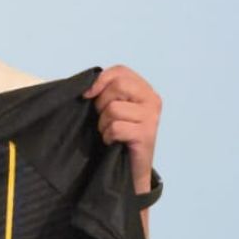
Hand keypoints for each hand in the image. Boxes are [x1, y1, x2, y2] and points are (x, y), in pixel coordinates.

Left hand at [82, 65, 160, 190]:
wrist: (131, 168)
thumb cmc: (119, 136)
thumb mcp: (114, 107)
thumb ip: (106, 92)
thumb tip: (86, 86)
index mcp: (145, 89)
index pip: (120, 71)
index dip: (100, 80)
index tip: (88, 95)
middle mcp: (152, 99)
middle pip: (117, 85)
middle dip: (101, 103)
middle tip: (104, 119)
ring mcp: (151, 117)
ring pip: (113, 108)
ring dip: (103, 124)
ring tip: (110, 133)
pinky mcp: (146, 135)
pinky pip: (115, 128)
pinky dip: (108, 136)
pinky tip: (113, 142)